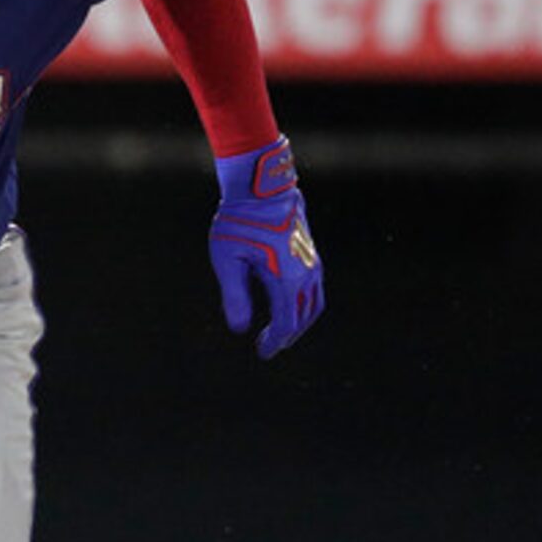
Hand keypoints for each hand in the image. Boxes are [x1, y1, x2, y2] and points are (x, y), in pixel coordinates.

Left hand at [209, 136, 322, 359]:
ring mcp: (312, 263)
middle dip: (286, 336)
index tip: (262, 354)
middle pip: (303, 318)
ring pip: (313, 304)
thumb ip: (234, 296)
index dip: (275, 342)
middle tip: (267, 347)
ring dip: (298, 322)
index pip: (286, 323)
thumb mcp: (227, 260)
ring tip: (278, 332)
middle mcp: (306, 274)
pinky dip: (303, 305)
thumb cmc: (239, 221)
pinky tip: (285, 306)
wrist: (262, 187)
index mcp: (286, 279)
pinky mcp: (311, 255)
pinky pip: (314, 290)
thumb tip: (240, 330)